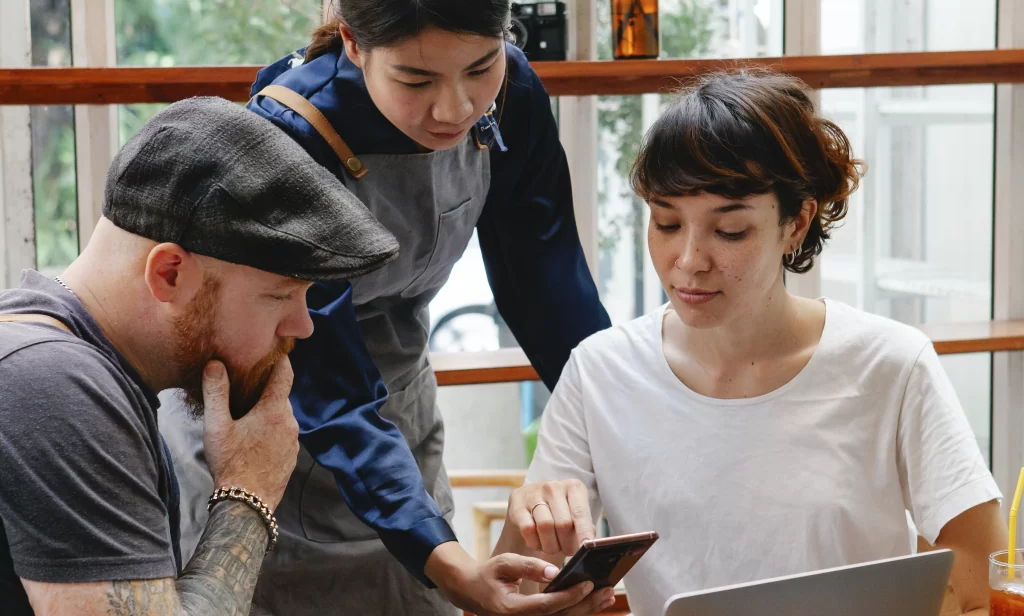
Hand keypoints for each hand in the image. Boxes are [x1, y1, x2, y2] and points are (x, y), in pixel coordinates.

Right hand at [202, 359, 298, 509]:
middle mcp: (290, 422)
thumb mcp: (216, 426)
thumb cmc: (230, 463)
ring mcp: (294, 441)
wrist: (247, 503)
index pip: (285, 374)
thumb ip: (216, 393)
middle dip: (266, 388)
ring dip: (268, 412)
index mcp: (275, 410)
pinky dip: (272, 430)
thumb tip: (215, 364)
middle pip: (281, 395)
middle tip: (246, 384)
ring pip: (281, 416)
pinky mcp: (292, 456)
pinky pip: (283, 434)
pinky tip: (254, 438)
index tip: (271, 351)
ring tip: (246, 414)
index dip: (279, 360)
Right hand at [427, 544, 614, 615]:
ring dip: (587, 608)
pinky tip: (594, 600)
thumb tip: (554, 571)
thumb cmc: (488, 575)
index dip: (568, 596)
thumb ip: (527, 566)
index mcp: (512, 609)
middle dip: (586, 604)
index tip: (587, 583)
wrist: (472, 591)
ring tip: (607, 594)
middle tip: (607, 589)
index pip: (546, 605)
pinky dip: (578, 609)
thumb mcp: (503, 563)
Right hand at [507, 480, 594, 555]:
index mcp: (574, 487)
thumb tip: (590, 543)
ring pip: (545, 526)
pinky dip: (534, 542)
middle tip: (566, 551)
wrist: (530, 505)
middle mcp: (554, 486)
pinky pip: (528, 529)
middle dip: (566, 544)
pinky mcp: (517, 503)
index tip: (586, 547)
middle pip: (563, 523)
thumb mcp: (575, 516)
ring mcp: (533, 493)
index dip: (584, 532)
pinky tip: (538, 543)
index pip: (580, 513)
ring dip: (550, 545)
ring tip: (552, 548)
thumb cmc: (559, 514)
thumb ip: (585, 528)